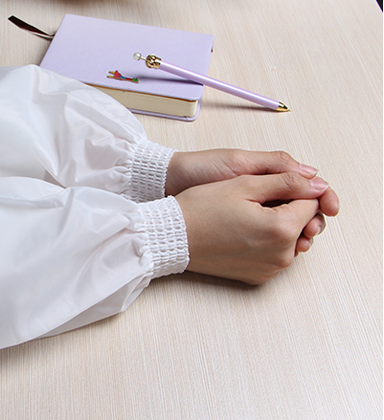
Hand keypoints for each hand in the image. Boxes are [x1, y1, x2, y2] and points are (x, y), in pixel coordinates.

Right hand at [166, 149, 339, 255]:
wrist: (171, 236)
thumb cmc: (201, 208)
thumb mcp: (245, 184)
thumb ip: (287, 182)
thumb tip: (318, 184)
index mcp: (282, 229)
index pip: (311, 203)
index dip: (295, 188)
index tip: (273, 185)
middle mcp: (282, 255)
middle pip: (302, 223)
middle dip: (288, 208)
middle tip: (256, 200)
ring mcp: (270, 269)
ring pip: (289, 239)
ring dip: (278, 225)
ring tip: (248, 214)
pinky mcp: (257, 276)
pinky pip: (274, 254)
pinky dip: (266, 242)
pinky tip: (243, 231)